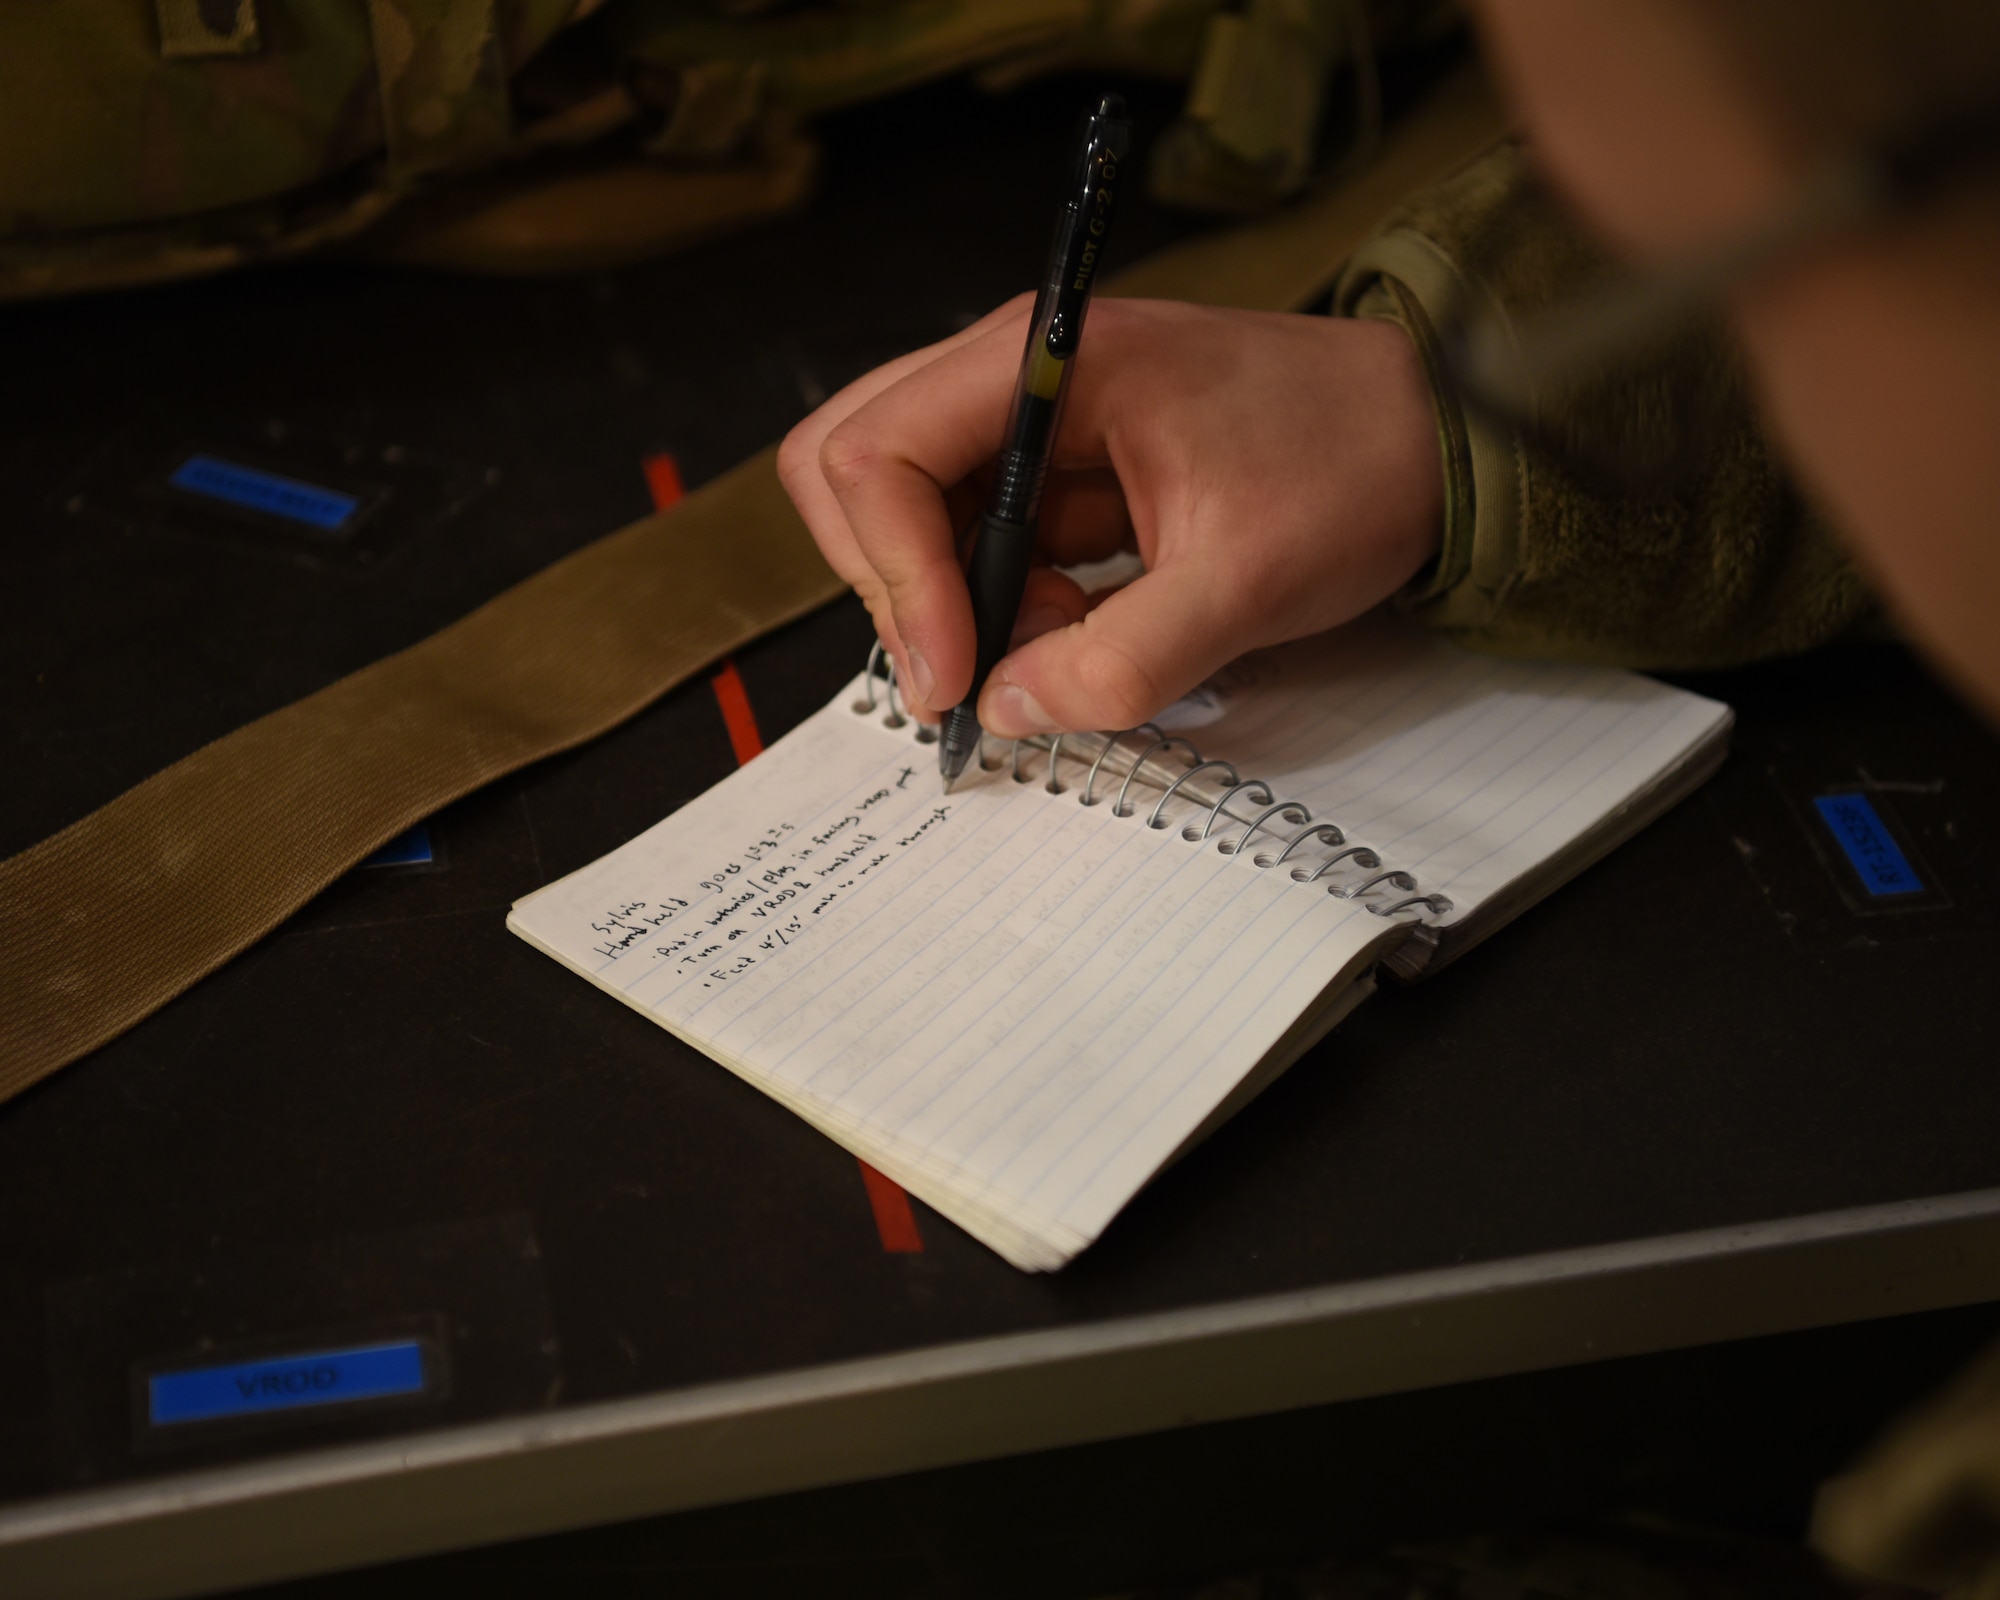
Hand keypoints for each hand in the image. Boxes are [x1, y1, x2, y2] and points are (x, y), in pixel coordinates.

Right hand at [776, 296, 1443, 735]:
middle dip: (897, 583)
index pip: (879, 451)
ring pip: (905, 515)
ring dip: (954, 601)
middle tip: (970, 667)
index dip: (894, 576)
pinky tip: (1078, 626)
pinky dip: (998, 604)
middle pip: (859, 469)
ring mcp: (1029, 421)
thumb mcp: (1246, 582)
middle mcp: (1016, 374)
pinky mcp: (1052, 470)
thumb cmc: (1351, 466)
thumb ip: (1123, 659)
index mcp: (1049, 361)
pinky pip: (972, 540)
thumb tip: (1007, 710)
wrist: (1428, 437)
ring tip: (1057, 642)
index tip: (950, 676)